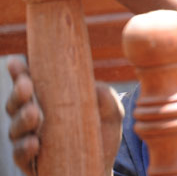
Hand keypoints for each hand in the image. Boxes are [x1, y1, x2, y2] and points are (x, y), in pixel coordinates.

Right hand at [6, 57, 123, 175]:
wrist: (102, 167)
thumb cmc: (102, 133)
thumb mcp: (112, 112)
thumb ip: (106, 97)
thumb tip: (96, 87)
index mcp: (50, 100)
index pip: (30, 83)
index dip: (20, 72)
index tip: (17, 62)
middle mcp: (35, 117)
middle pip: (16, 103)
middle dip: (18, 93)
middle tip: (27, 86)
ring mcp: (30, 139)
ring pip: (14, 128)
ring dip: (21, 119)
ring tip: (34, 114)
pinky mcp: (32, 162)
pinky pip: (20, 155)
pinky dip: (25, 148)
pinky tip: (34, 143)